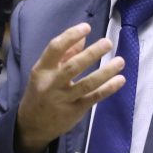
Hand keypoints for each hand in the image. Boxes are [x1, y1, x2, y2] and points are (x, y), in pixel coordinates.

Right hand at [14, 23, 124, 152]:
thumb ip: (64, 55)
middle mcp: (52, 84)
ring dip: (105, 72)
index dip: (70, 36)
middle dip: (92, 54)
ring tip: (120, 61)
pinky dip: (108, 89)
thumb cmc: (40, 91)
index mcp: (42, 69)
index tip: (86, 27)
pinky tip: (120, 80)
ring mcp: (63, 99)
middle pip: (73, 67)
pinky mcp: (74, 111)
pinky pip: (93, 98)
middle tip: (108, 43)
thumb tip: (82, 38)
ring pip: (87, 84)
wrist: (32, 125)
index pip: (55, 49)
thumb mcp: (45, 71)